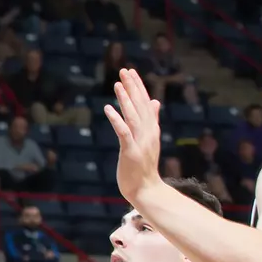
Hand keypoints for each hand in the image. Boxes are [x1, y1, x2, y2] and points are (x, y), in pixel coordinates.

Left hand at [102, 68, 164, 206]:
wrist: (147, 190)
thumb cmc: (144, 166)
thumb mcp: (149, 140)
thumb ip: (152, 120)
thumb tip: (154, 101)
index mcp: (152, 129)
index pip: (146, 103)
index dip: (138, 87)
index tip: (131, 72)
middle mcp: (148, 133)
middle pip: (140, 106)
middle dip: (132, 87)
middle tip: (124, 70)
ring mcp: (140, 143)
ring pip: (133, 117)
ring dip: (125, 100)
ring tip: (117, 84)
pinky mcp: (131, 152)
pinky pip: (123, 133)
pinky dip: (116, 120)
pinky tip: (107, 108)